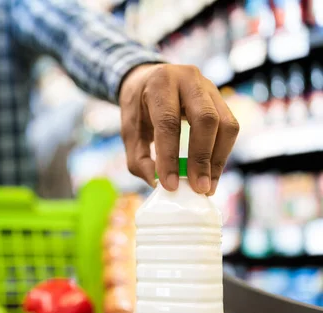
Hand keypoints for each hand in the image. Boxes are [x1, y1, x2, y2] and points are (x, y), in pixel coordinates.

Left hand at [119, 64, 239, 194]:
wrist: (147, 78)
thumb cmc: (137, 107)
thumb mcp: (129, 131)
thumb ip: (138, 158)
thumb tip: (157, 182)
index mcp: (160, 83)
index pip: (168, 122)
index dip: (170, 156)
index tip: (170, 185)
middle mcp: (188, 79)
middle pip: (205, 119)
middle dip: (202, 158)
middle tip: (198, 188)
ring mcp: (209, 86)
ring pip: (225, 124)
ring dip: (218, 159)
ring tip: (208, 186)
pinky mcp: (221, 98)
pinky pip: (230, 127)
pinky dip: (222, 153)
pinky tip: (212, 173)